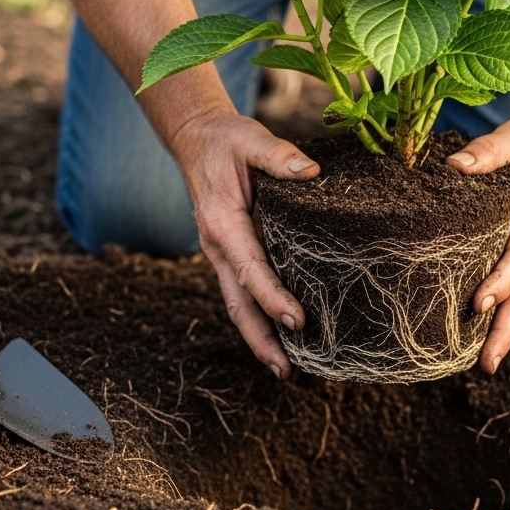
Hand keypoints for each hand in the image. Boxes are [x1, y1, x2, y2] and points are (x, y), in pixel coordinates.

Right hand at [167, 109, 319, 379]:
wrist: (196, 139)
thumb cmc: (225, 140)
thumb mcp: (250, 138)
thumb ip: (279, 156)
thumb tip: (312, 172)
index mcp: (223, 224)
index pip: (250, 269)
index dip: (272, 297)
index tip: (297, 321)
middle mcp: (218, 247)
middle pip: (238, 304)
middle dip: (260, 339)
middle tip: (286, 371)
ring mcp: (223, 254)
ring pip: (238, 304)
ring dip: (259, 337)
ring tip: (287, 369)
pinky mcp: (232, 254)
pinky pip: (244, 292)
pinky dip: (260, 317)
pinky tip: (282, 335)